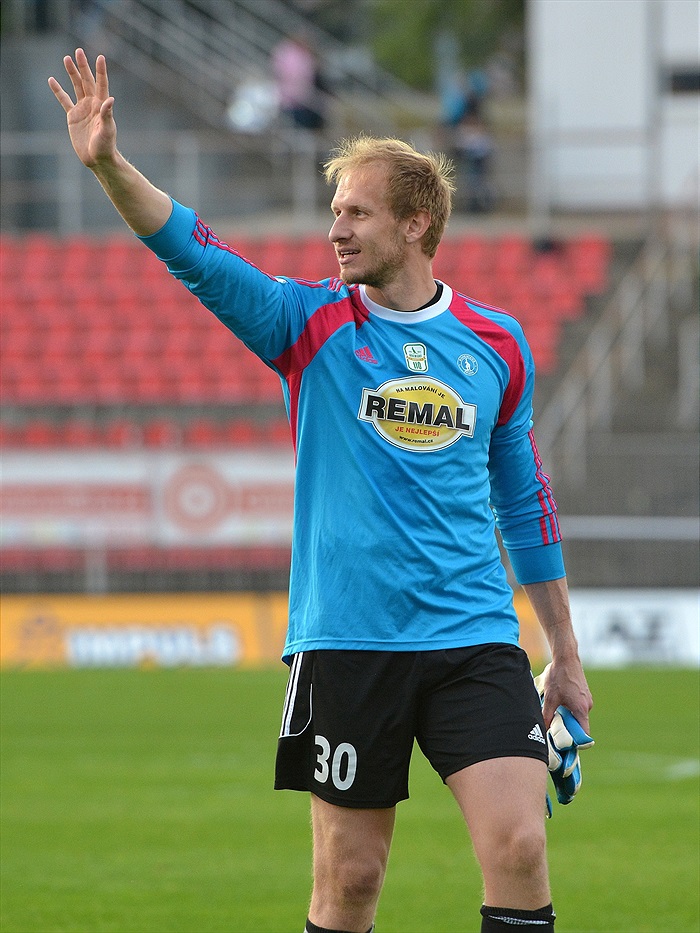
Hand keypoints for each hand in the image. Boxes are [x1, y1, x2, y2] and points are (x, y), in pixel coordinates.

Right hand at [48, 49, 115, 168]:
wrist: (97, 159)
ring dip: (72, 73)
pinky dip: (58, 91)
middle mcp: (92, 104)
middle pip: (87, 81)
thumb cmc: (106, 146)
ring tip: (67, 59)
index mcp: (102, 106)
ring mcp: (82, 109)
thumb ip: (107, 114)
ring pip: (76, 87)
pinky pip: (64, 100)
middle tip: (78, 51)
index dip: (101, 71)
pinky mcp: (73, 117)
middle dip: (83, 67)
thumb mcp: (107, 130)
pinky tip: (52, 80)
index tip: (100, 57)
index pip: (101, 85)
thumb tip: (110, 99)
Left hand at [534, 664, 594, 807]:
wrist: (566, 656)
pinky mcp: (583, 694)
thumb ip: (547, 716)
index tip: (566, 750)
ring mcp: (586, 700)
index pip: (583, 736)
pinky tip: (558, 706)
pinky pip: (577, 708)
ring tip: (554, 719)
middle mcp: (587, 706)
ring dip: (567, 720)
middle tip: (555, 737)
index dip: (576, 744)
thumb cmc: (558, 676)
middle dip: (568, 733)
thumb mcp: (549, 697)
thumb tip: (542, 732)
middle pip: (580, 727)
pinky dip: (568, 711)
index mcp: (581, 710)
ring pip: (577, 717)